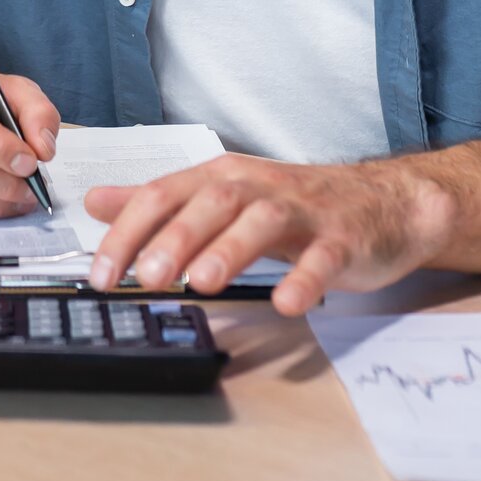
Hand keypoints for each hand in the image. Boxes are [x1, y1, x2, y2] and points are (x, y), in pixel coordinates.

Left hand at [84, 154, 456, 315]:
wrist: (384, 202)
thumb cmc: (296, 205)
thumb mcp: (222, 196)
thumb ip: (160, 202)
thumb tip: (96, 202)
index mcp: (222, 178)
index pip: (163, 195)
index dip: (128, 233)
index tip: (100, 275)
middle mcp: (258, 187)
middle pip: (210, 203)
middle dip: (173, 238)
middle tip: (144, 276)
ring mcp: (303, 211)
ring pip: (262, 221)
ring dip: (230, 249)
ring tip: (202, 282)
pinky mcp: (343, 238)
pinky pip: (323, 257)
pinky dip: (304, 278)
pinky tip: (286, 302)